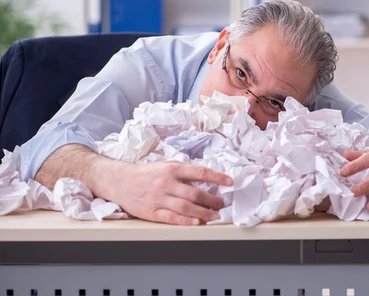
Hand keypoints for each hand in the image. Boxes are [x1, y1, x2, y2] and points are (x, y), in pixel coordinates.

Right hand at [98, 160, 232, 225]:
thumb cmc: (145, 173)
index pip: (200, 172)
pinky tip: (197, 222)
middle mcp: (167, 183)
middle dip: (212, 200)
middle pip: (195, 193)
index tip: (230, 182)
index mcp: (172, 169)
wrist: (119, 180)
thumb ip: (184, 171)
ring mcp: (159, 198)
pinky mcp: (152, 211)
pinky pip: (172, 218)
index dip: (217, 177)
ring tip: (214, 215)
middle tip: (222, 204)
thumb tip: (206, 177)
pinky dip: (186, 221)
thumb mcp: (166, 165)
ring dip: (203, 213)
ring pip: (186, 207)